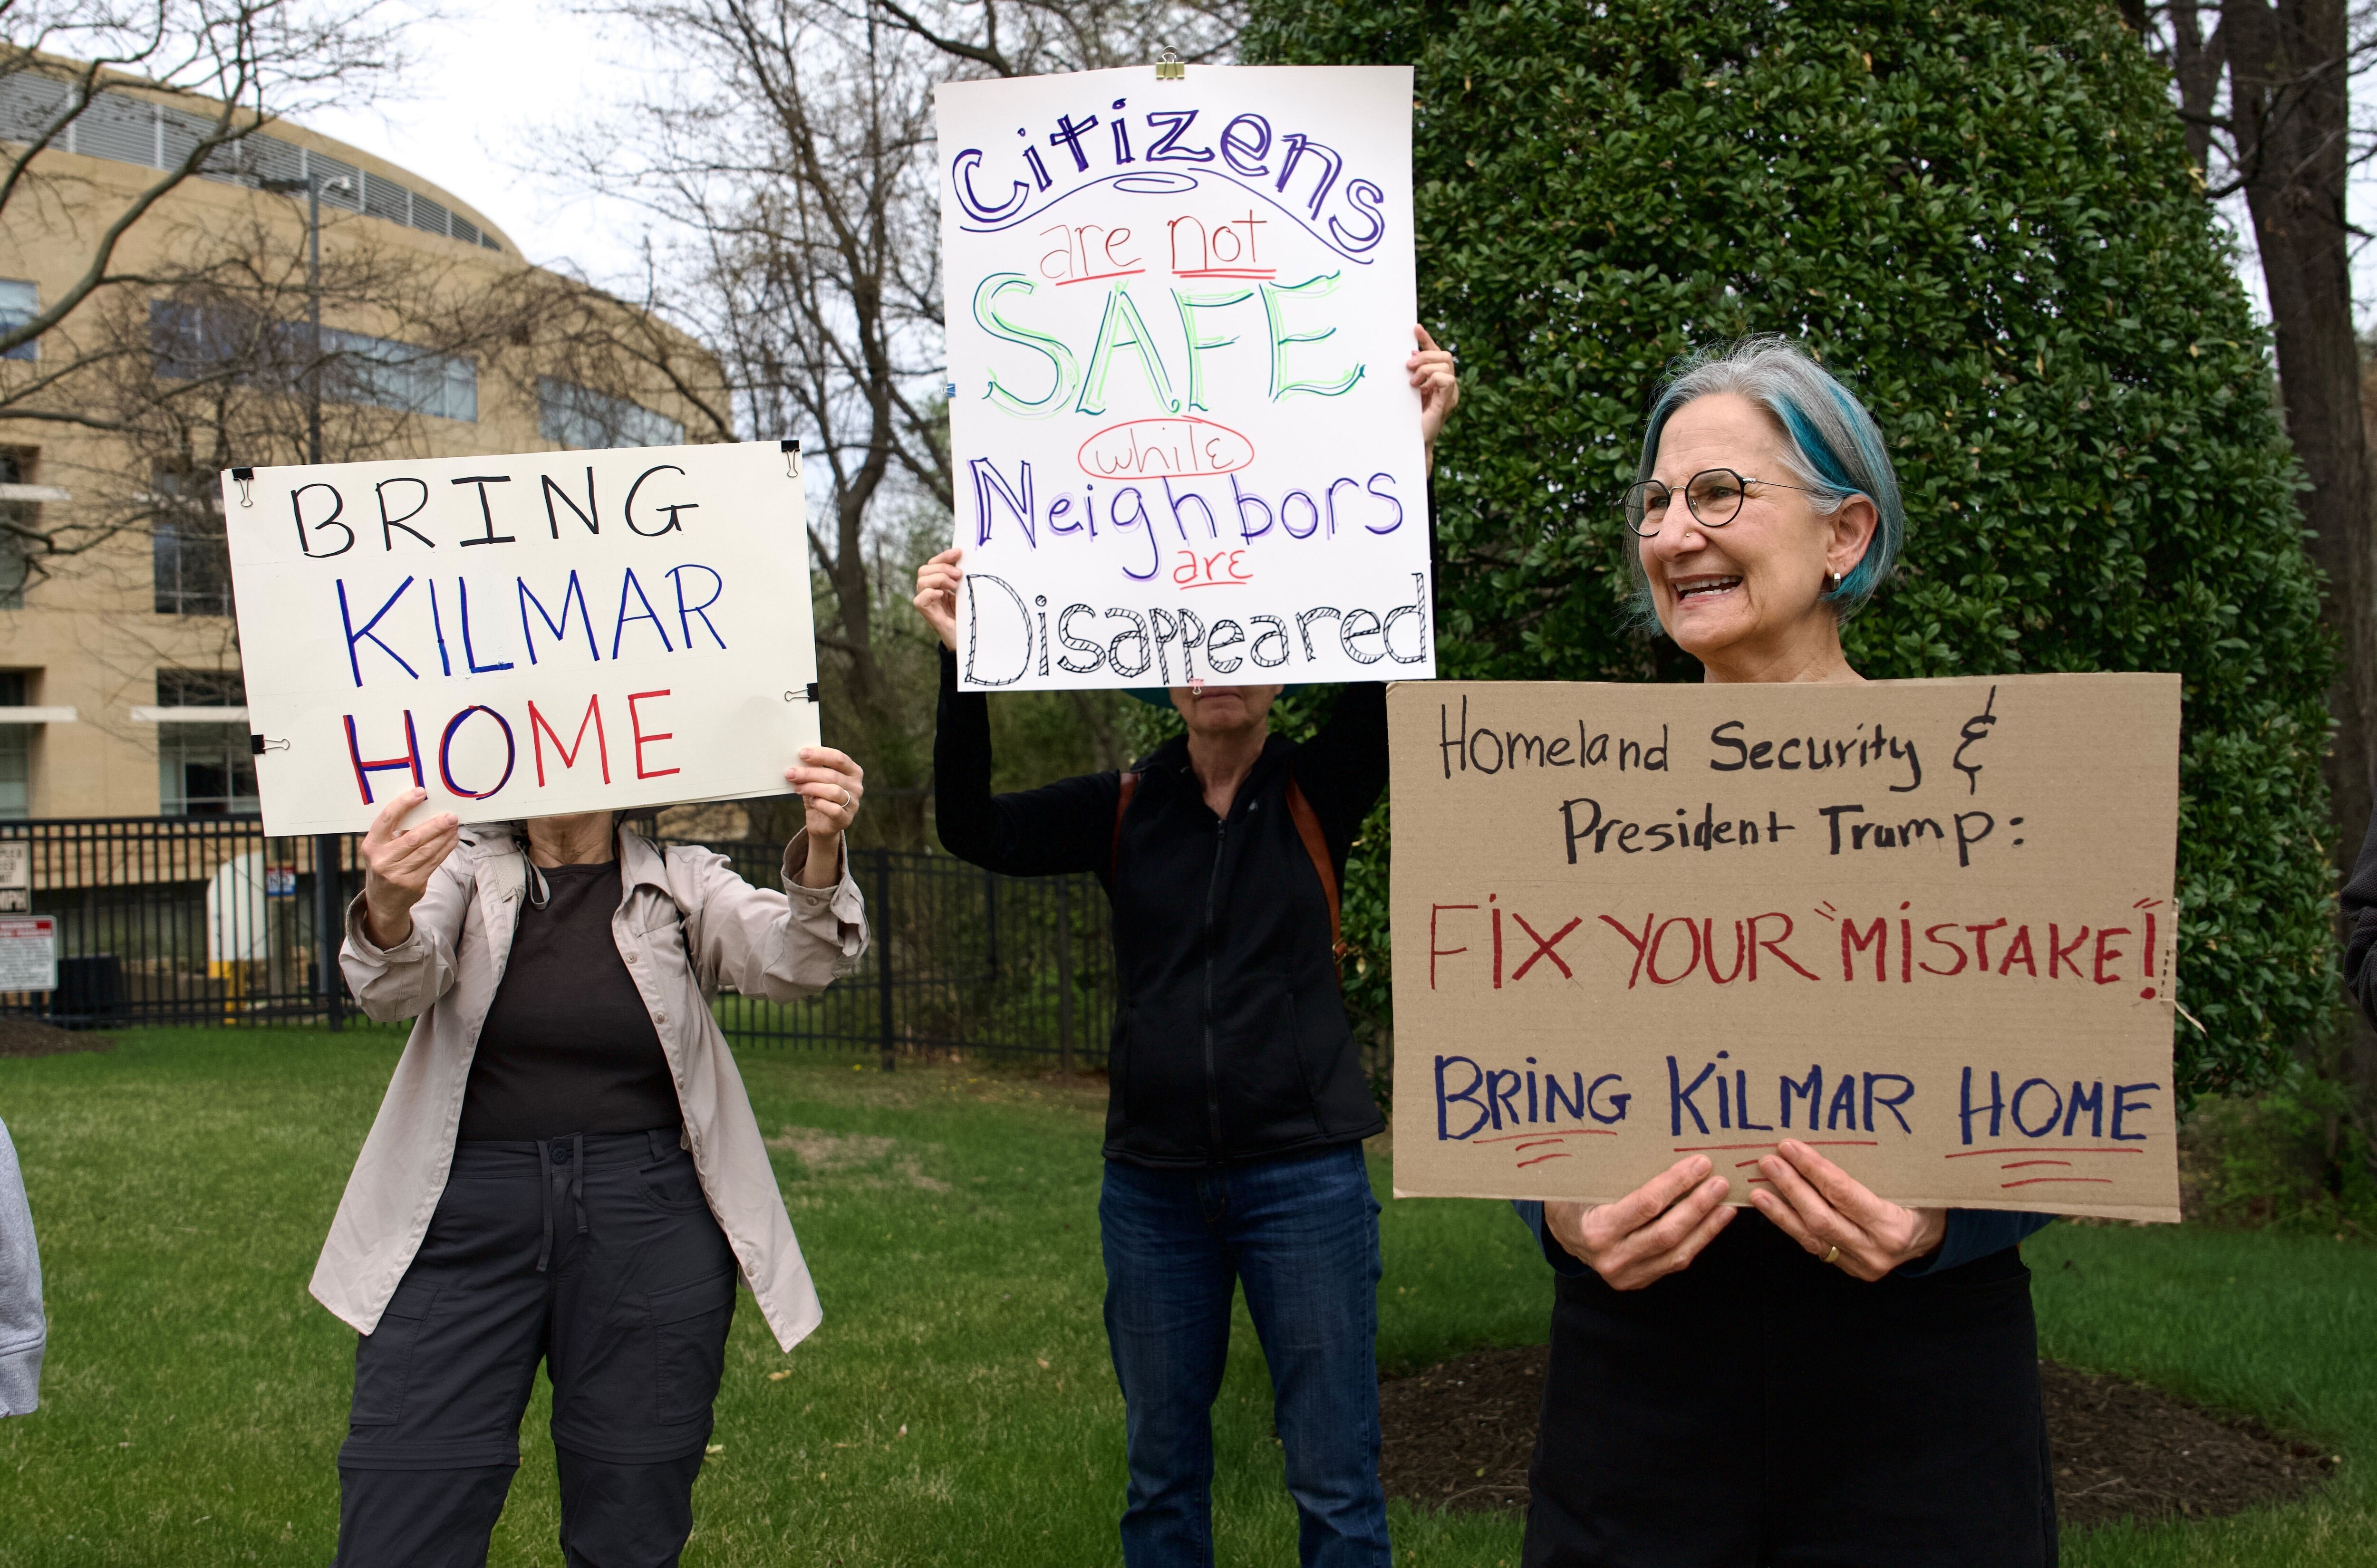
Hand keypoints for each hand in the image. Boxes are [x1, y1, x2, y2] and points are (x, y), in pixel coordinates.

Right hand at [357, 788, 458, 947]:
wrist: (383, 900)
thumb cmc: (384, 864)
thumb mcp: (381, 848)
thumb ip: (395, 831)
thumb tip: (426, 808)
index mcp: (371, 845)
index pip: (387, 819)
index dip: (404, 804)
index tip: (420, 793)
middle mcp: (382, 860)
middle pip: (413, 837)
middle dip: (435, 825)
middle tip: (450, 815)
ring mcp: (398, 874)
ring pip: (427, 851)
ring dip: (444, 836)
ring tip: (454, 825)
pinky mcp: (413, 884)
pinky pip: (434, 862)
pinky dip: (446, 849)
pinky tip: (452, 839)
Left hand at [784, 747, 862, 886]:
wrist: (820, 827)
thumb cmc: (815, 796)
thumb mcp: (813, 781)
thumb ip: (810, 770)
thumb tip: (793, 758)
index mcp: (852, 771)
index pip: (839, 758)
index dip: (820, 755)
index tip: (801, 753)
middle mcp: (857, 786)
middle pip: (833, 775)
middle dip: (809, 772)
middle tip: (789, 772)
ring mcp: (854, 804)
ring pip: (832, 791)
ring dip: (810, 787)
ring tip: (794, 785)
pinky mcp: (846, 821)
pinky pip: (833, 810)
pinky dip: (817, 804)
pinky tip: (807, 801)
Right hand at [913, 546, 962, 650]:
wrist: (969, 638)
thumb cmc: (969, 615)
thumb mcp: (967, 592)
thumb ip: (963, 579)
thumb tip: (968, 559)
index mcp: (939, 584)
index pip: (934, 563)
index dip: (944, 556)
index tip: (959, 552)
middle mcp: (930, 591)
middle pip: (924, 569)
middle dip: (942, 567)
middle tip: (959, 574)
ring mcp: (928, 603)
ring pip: (921, 581)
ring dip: (939, 579)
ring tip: (954, 586)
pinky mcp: (928, 614)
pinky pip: (919, 600)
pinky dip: (930, 594)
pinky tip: (942, 595)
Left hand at [1408, 324, 1458, 470]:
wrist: (1409, 442)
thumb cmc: (1406, 418)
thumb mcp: (1407, 390)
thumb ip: (1411, 374)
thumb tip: (1409, 354)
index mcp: (1437, 381)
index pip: (1437, 354)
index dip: (1427, 340)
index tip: (1415, 329)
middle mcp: (1447, 386)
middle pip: (1444, 355)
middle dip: (1425, 355)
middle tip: (1408, 365)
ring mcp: (1449, 393)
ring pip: (1446, 363)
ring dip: (1425, 368)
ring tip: (1413, 382)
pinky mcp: (1448, 401)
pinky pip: (1447, 379)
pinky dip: (1432, 379)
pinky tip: (1421, 389)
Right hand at [1542, 1155, 1734, 1290]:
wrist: (1563, 1234)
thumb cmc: (1577, 1199)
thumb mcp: (1587, 1183)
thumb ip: (1618, 1174)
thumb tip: (1662, 1146)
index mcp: (1596, 1230)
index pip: (1646, 1205)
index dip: (1677, 1184)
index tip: (1699, 1164)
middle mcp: (1612, 1258)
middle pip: (1667, 1232)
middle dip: (1698, 1205)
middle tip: (1720, 1182)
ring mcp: (1627, 1275)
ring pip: (1677, 1253)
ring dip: (1706, 1227)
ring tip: (1727, 1204)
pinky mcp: (1639, 1281)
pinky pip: (1675, 1262)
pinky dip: (1698, 1241)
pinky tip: (1713, 1222)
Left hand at [1750, 1139, 1947, 1281]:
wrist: (1933, 1240)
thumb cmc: (1922, 1201)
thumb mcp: (1911, 1184)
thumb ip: (1877, 1169)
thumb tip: (1836, 1137)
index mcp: (1894, 1226)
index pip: (1844, 1194)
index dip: (1814, 1170)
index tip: (1790, 1147)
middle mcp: (1875, 1250)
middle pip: (1821, 1217)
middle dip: (1792, 1187)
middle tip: (1768, 1162)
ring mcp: (1860, 1264)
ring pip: (1811, 1237)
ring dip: (1781, 1211)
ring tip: (1758, 1190)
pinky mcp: (1848, 1268)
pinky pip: (1813, 1245)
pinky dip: (1791, 1224)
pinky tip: (1773, 1208)